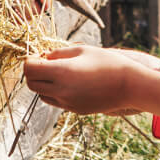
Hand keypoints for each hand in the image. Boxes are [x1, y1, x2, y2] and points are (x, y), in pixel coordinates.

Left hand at [24, 44, 145, 115]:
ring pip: (41, 94)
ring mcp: (67, 103)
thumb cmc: (108, 62)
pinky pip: (55, 101)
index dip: (30, 60)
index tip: (38, 55)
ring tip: (58, 73)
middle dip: (33, 73)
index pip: (29, 69)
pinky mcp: (74, 110)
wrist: (130, 86)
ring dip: (43, 84)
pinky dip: (55, 92)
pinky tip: (69, 83)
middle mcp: (61, 90)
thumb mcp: (82, 50)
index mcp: (61, 72)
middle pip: (31, 84)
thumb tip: (43, 56)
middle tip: (45, 63)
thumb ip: (58, 53)